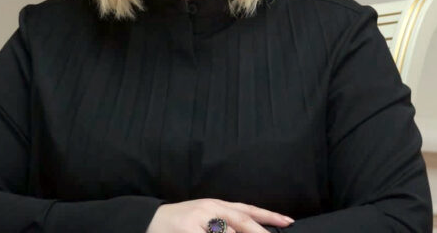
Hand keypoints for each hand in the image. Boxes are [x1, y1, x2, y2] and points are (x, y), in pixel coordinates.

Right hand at [146, 198, 293, 232]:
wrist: (148, 221)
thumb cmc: (181, 222)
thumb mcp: (205, 217)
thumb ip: (226, 221)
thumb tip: (252, 226)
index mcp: (215, 205)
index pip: (247, 211)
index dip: (268, 216)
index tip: (288, 222)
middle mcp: (208, 209)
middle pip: (241, 221)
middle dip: (259, 232)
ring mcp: (197, 222)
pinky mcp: (188, 232)